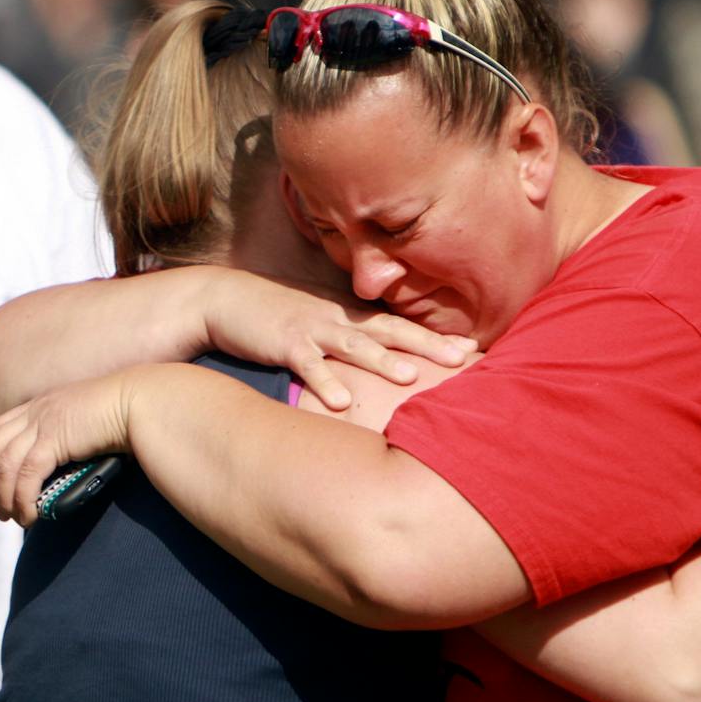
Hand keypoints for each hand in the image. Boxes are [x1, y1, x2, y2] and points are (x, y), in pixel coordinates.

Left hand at [0, 371, 133, 524]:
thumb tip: (53, 465)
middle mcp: (34, 412)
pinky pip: (25, 475)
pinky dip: (22, 499)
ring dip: (3, 498)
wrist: (142, 403)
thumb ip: (64, 437)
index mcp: (39, 406)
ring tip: (14, 519)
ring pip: (2, 466)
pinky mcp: (53, 437)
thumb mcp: (84, 424)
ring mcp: (42, 422)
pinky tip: (30, 515)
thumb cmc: (123, 416)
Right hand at [200, 268, 474, 413]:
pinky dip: (324, 382)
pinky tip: (342, 402)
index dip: (436, 336)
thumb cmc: (277, 316)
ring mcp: (312, 330)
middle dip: (427, 343)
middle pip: (390, 330)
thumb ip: (350, 337)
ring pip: (354, 345)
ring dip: (383, 360)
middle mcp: (338, 320)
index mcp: (350, 317)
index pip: (400, 325)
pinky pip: (307, 364)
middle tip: (463, 358)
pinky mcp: (284, 342)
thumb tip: (384, 359)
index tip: (474, 350)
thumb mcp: (319, 322)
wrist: (226, 299)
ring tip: (411, 377)